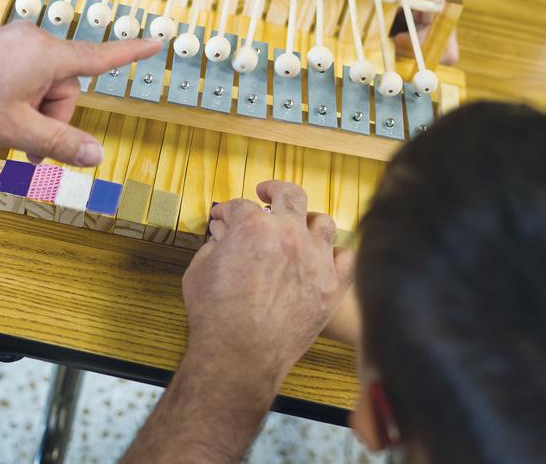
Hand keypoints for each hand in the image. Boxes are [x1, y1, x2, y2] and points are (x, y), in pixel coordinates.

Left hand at [0, 22, 159, 165]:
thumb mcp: (18, 130)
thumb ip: (62, 143)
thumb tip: (97, 155)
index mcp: (47, 55)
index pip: (100, 57)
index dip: (131, 53)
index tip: (157, 39)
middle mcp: (34, 42)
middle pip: (64, 90)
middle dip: (50, 120)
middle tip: (24, 148)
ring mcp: (13, 44)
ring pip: (41, 89)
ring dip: (29, 117)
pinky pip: (21, 81)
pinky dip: (14, 105)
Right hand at [124, 181, 353, 462]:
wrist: (240, 355)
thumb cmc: (215, 316)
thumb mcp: (199, 271)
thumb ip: (213, 245)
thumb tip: (222, 235)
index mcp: (251, 227)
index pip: (240, 205)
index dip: (227, 210)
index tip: (223, 217)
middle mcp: (288, 235)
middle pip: (289, 195)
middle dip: (274, 190)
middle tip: (266, 193)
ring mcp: (315, 259)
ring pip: (322, 222)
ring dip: (307, 221)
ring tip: (298, 227)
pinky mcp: (332, 285)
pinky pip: (346, 257)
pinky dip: (335, 253)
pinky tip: (323, 256)